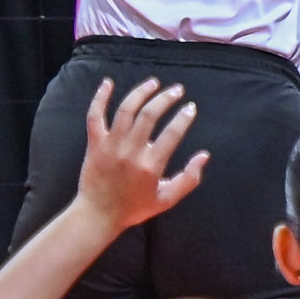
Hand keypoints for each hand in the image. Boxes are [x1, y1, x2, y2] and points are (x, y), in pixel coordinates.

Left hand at [77, 77, 207, 230]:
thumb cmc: (134, 208)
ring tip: (154, 83)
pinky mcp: (94, 144)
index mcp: (150, 165)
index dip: (184, 117)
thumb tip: (204, 155)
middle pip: (149, 115)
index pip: (172, 133)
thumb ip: (188, 179)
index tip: (190, 108)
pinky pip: (95, 116)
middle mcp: (130, 151)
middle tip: (177, 90)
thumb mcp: (166, 200)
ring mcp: (110, 146)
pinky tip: (107, 82)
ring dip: (141, 92)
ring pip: (126, 110)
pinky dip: (100, 98)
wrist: (97, 215)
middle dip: (166, 98)